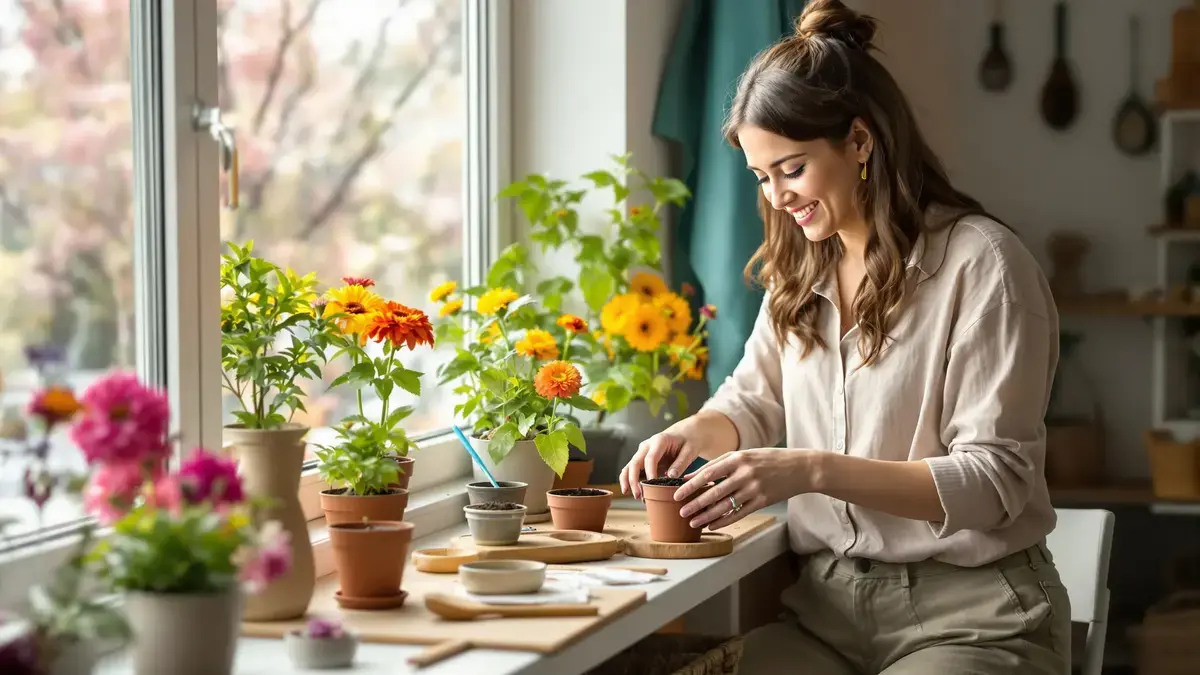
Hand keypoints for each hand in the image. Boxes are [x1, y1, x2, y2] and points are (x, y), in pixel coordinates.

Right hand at [619, 430, 699, 499]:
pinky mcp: (642, 459)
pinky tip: (630, 491)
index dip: (650, 472)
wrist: (685, 433)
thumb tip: (670, 476)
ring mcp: (642, 452)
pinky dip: (629, 480)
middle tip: (639, 495)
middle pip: (635, 463)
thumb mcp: (690, 450)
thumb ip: (681, 463)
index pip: (650, 458)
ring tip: (635, 496)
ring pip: (629, 466)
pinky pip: (631, 469)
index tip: (652, 484)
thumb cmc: (688, 441)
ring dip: (628, 481)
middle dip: (634, 480)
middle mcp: (647, 445)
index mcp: (659, 441)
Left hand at [675, 448, 814, 530]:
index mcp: (738, 458)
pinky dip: (723, 521)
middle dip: (695, 504)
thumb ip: (721, 464)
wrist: (801, 468)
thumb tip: (694, 476)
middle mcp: (745, 474)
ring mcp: (754, 489)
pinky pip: (738, 514)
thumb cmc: (769, 459)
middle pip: (714, 492)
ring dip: (706, 516)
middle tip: (681, 511)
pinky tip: (712, 526)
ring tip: (693, 522)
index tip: (677, 493)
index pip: (708, 474)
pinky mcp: (762, 502)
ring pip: (724, 506)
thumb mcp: (745, 454)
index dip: (690, 485)